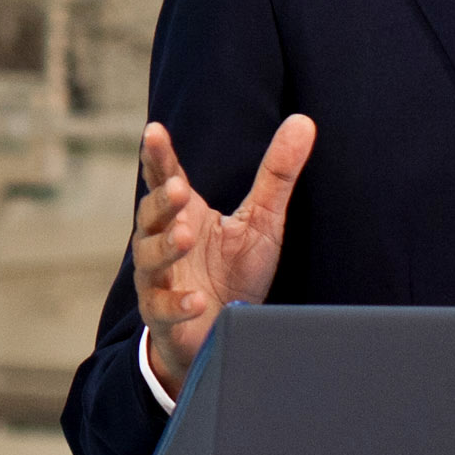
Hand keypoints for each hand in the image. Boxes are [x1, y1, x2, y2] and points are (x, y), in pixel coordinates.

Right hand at [135, 114, 314, 395]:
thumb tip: (304, 121)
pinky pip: (162, 308)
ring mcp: (158, 280)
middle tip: (178, 189)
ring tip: (184, 237)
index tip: (155, 132)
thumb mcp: (262, 220)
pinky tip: (196, 299)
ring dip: (165, 247)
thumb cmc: (234, 271)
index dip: (157, 155)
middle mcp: (161, 241)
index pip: (164, 178)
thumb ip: (277, 173)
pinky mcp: (162, 317)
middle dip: (161, 202)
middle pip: (150, 215)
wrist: (218, 333)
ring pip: (150, 258)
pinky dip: (177, 303)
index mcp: (183, 213)